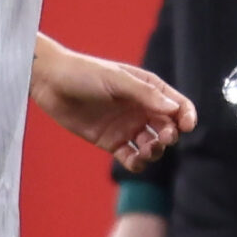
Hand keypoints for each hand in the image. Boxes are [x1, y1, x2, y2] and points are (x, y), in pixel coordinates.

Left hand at [31, 36, 197, 169]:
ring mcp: (127, 127)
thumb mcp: (116, 80)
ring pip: (152, 145)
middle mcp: (140, 108)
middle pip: (167, 128)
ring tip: (147, 150)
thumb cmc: (84, 73)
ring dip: (155, 151)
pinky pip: (131, 157)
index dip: (186, 116)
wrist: (50, 82)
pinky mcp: (111, 142)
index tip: (187, 126)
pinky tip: (135, 160)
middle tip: (162, 138)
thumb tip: (174, 109)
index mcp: (147, 89)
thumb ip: (145, 94)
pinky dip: (138, 163)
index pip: (177, 104)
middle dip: (170, 135)